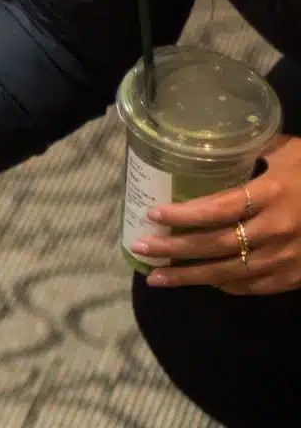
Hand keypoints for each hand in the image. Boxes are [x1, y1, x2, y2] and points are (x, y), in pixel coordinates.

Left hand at [139, 135, 300, 294]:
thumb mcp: (295, 152)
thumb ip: (256, 149)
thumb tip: (217, 140)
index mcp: (275, 195)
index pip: (219, 208)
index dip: (184, 215)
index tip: (153, 215)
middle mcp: (279, 230)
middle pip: (215, 245)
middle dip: (173, 249)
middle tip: (141, 247)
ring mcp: (288, 258)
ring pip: (228, 273)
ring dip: (189, 277)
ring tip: (156, 277)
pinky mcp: (296, 277)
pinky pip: (252, 286)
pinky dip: (224, 284)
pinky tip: (202, 281)